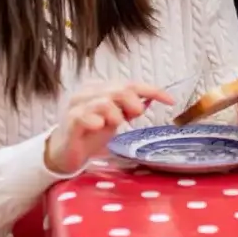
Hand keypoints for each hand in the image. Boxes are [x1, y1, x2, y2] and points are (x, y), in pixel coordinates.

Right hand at [45, 82, 173, 174]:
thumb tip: (151, 100)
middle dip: (133, 103)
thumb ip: (131, 108)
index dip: (153, 91)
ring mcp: (77, 106)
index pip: (131, 84)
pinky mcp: (70, 121)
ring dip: (116, 115)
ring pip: (104, 102)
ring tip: (113, 124)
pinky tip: (98, 127)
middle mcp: (88, 92)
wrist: (67, 152)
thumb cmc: (93, 132)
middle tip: (134, 115)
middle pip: (120, 90)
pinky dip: (96, 121)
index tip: (171, 101)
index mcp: (101, 88)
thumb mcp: (117, 118)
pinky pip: (85, 116)